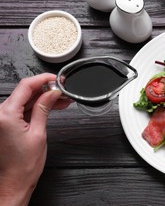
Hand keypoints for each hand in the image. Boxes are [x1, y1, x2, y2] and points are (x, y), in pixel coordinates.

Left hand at [0, 73, 70, 205]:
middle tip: (64, 90)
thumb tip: (53, 92)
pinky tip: (53, 106)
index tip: (57, 79)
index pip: (25, 86)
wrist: (14, 181)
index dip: (43, 79)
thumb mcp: (38, 132)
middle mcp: (0, 114)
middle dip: (46, 89)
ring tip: (63, 100)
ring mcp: (3, 118)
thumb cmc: (23, 164)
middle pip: (25, 91)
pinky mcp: (7, 123)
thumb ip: (44, 108)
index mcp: (6, 114)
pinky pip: (23, 108)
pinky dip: (37, 106)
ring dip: (44, 98)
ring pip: (26, 99)